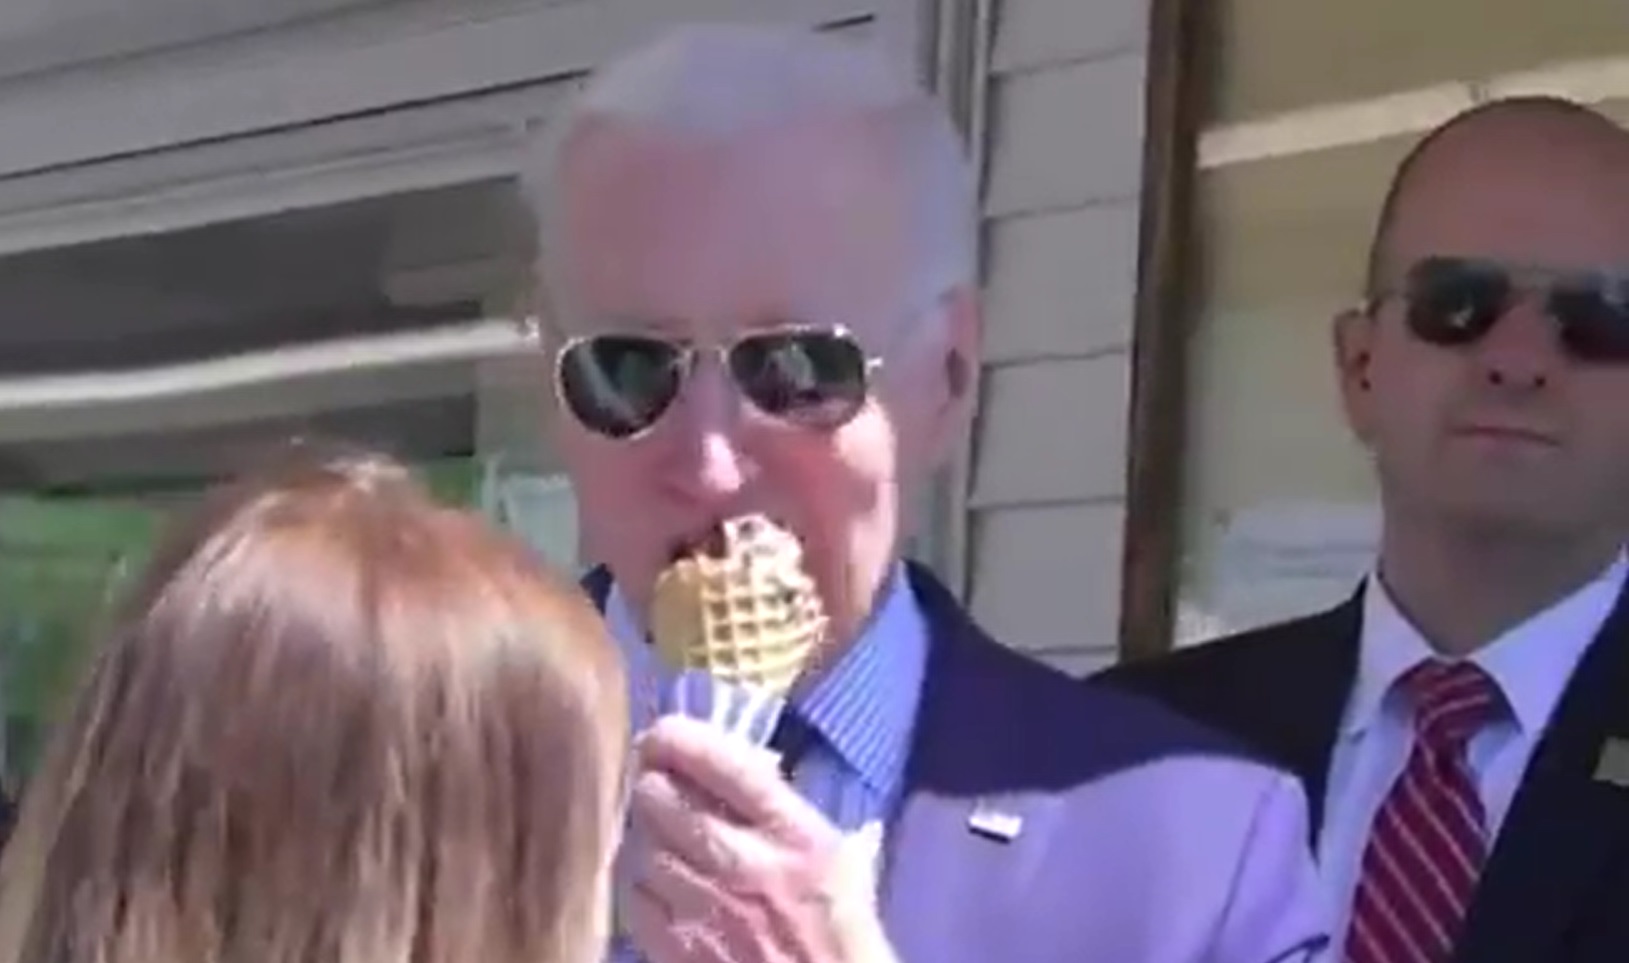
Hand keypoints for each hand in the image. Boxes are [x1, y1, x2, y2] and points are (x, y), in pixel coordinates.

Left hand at [619, 715, 896, 962]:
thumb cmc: (843, 936)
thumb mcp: (844, 863)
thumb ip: (795, 816)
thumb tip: (748, 770)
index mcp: (798, 836)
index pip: (728, 765)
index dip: (684, 739)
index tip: (664, 733)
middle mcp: (748, 865)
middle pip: (664, 800)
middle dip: (653, 786)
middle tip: (656, 784)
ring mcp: (709, 910)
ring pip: (642, 846)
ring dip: (643, 835)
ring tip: (656, 833)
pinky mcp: (679, 950)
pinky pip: (634, 898)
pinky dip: (636, 883)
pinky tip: (654, 881)